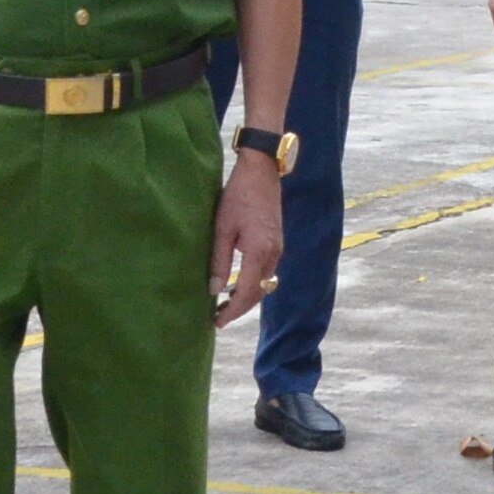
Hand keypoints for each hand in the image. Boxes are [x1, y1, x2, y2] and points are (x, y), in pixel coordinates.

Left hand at [209, 150, 284, 325]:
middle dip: (240, 308)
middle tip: (218, 318)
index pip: (248, 292)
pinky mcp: (277, 242)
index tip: (217, 322)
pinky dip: (254, 284)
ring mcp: (278, 248)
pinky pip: (267, 272)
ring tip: (225, 305)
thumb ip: (219, 261)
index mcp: (260, 251)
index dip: (233, 311)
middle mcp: (274, 254)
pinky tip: (238, 284)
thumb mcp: (222, 228)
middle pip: (259, 293)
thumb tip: (214, 289)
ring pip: (265, 284)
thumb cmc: (238, 196)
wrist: (261, 172)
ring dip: (247, 297)